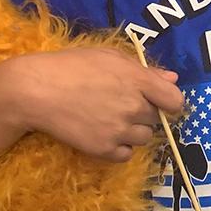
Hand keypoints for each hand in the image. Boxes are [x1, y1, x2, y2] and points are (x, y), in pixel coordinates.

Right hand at [11, 46, 183, 162]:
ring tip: (108, 118)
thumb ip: (145, 69)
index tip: (158, 101)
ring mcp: (120, 130)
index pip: (175, 100)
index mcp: (137, 79)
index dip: (169, 101)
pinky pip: (127, 154)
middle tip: (118, 103)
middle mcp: (134, 106)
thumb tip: (172, 79)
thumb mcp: (109, 56)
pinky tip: (102, 133)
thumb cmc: (70, 66)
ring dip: (133, 130)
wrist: (35, 90)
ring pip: (144, 137)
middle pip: (156, 118)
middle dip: (143, 112)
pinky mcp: (105, 150)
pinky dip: (119, 147)